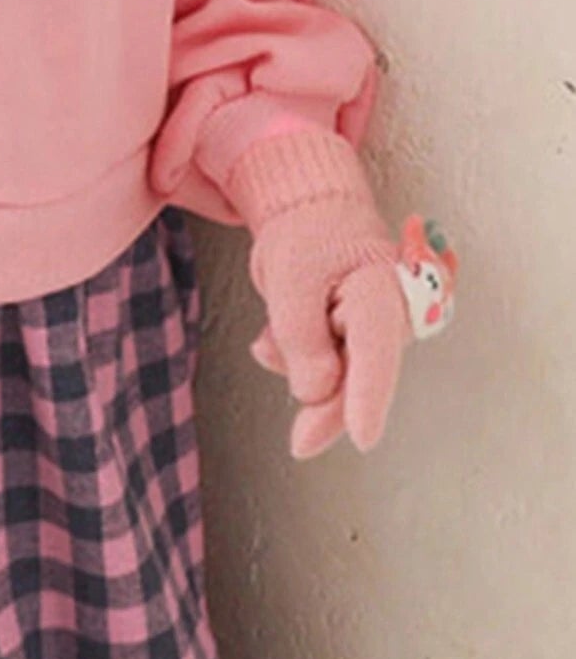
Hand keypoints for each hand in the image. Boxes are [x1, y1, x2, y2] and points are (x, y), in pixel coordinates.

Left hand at [226, 129, 412, 458]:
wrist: (308, 214)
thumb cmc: (307, 236)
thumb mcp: (291, 279)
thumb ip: (302, 336)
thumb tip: (318, 391)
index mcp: (380, 288)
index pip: (377, 349)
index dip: (368, 396)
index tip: (362, 437)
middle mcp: (389, 314)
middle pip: (363, 376)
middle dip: (329, 409)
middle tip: (301, 444)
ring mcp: (373, 332)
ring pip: (343, 379)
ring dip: (301, 372)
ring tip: (269, 341)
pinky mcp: (353, 342)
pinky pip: (327, 370)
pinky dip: (295, 363)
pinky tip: (274, 342)